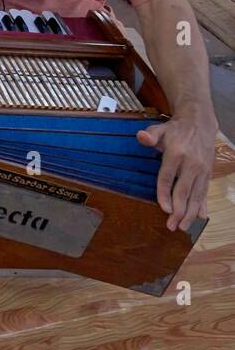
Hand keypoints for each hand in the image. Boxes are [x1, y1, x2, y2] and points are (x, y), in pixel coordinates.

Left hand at [137, 111, 215, 231]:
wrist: (200, 122)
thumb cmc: (175, 129)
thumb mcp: (160, 129)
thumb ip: (150, 135)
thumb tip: (141, 137)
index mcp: (176, 154)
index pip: (168, 177)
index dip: (165, 194)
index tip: (164, 209)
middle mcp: (192, 164)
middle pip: (184, 190)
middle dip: (179, 210)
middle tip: (172, 226)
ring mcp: (202, 170)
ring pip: (197, 195)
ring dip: (190, 213)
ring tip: (183, 227)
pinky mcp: (208, 173)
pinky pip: (205, 192)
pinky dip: (203, 205)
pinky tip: (200, 217)